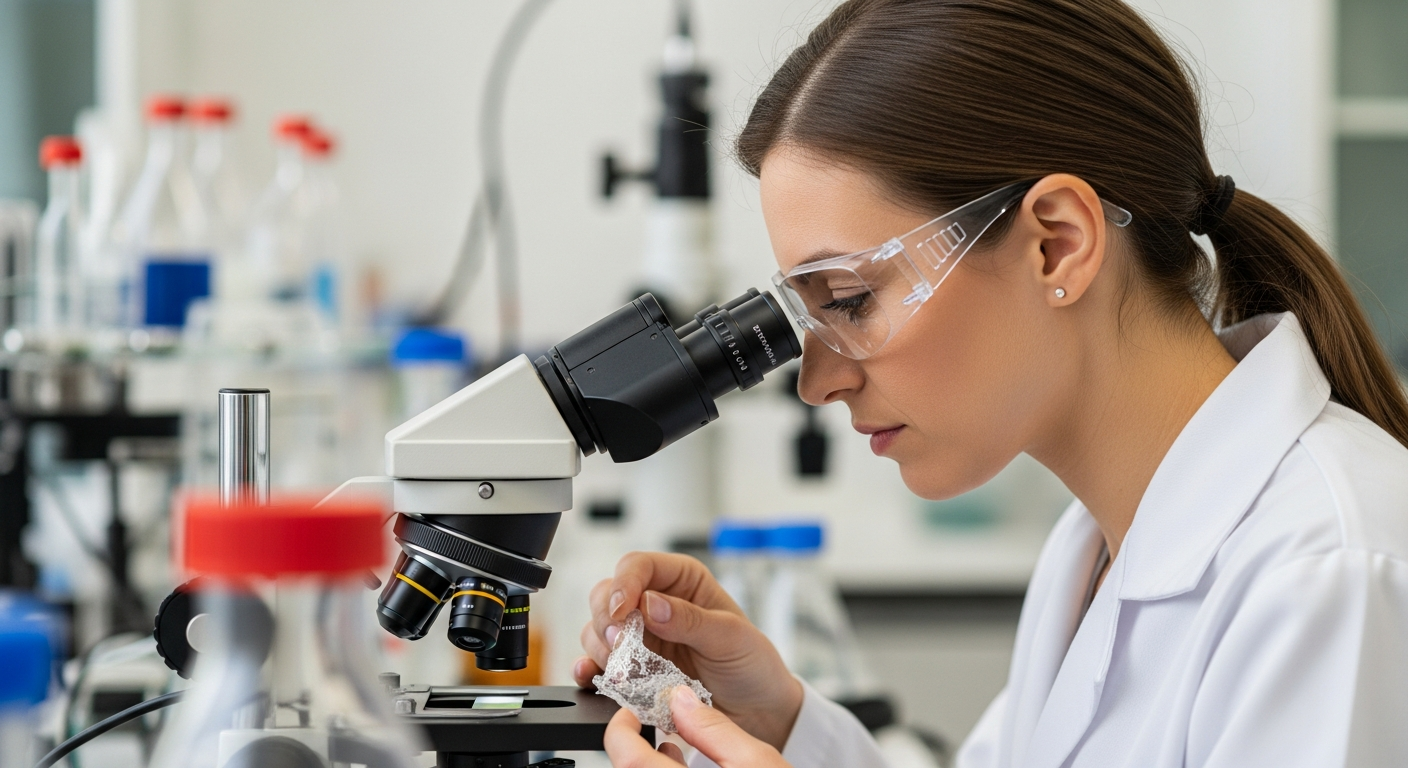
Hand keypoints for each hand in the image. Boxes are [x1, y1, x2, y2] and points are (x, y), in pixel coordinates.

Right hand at [574, 552, 802, 749]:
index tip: (621, 611)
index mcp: (682, 581)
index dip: (624, 584)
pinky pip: (597, 663)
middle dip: (606, 618)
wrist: (757, 711)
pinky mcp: (631, 669)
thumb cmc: (751, 664)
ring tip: (622, 669)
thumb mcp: (730, 637)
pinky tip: (594, 676)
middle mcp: (655, 604)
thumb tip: (649, 603)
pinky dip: (590, 669)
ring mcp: (640, 638)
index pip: (638, 566)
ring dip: (601, 647)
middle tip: (619, 644)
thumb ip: (690, 619)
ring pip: (598, 628)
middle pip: (607, 594)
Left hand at [603, 686, 791, 767]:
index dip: (622, 728)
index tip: (633, 711)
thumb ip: (713, 728)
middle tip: (651, 722)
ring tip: (669, 742)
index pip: (627, 759)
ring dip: (645, 764)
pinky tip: (681, 765)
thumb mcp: (757, 760)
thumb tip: (681, 700)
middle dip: (633, 746)